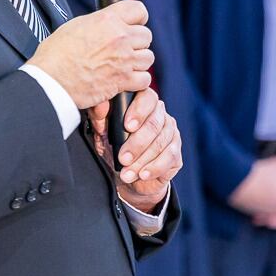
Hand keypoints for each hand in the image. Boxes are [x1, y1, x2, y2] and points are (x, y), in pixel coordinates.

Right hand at [28, 0, 153, 108]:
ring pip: (148, 57)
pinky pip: (145, 79)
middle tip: (125, 49)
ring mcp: (124, 59)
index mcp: (107, 19)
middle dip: (137, 42)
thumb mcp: (76, 25)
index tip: (135, 24)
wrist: (52, 80)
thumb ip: (98, 22)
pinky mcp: (123, 80)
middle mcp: (119, 37)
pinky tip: (126, 80)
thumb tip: (106, 22)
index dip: (138, 18)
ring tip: (125, 65)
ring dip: (139, 62)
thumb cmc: (56, 55)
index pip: (138, 10)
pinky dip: (138, 81)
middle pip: (146, 35)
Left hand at [89, 87, 181, 211]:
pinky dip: (155, 167)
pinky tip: (143, 174)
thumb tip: (99, 109)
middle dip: (137, 143)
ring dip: (142, 160)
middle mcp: (160, 115)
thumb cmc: (115, 150)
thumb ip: (101, 119)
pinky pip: (170, 157)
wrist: (127, 177)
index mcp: (143, 104)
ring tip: (127, 173)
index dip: (138, 111)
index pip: (147, 98)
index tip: (127, 126)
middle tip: (123, 158)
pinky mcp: (176, 153)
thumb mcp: (103, 135)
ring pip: (161, 142)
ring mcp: (171, 133)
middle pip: (154, 123)